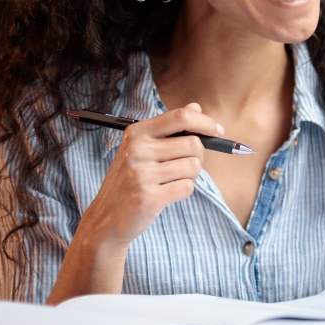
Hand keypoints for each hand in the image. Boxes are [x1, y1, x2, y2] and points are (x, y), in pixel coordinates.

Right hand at [76, 103, 222, 250]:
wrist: (107, 217)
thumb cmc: (131, 179)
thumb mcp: (142, 148)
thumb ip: (170, 128)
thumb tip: (196, 107)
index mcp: (137, 133)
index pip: (181, 117)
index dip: (206, 123)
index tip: (218, 131)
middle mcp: (137, 150)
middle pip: (193, 144)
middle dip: (198, 156)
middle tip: (184, 166)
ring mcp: (141, 174)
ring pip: (193, 167)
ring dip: (190, 176)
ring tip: (170, 181)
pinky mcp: (148, 197)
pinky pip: (187, 187)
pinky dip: (183, 191)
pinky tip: (165, 193)